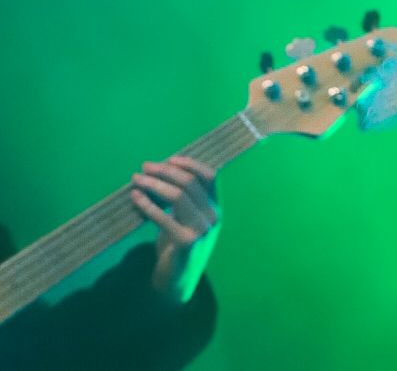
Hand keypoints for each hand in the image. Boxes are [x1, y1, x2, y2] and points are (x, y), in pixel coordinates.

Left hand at [130, 155, 219, 304]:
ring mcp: (201, 229)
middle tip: (144, 167)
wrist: (177, 283)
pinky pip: (163, 217)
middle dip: (165, 171)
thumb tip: (160, 173)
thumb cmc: (177, 248)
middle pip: (190, 182)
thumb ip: (182, 201)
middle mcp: (213, 216)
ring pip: (178, 195)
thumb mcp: (184, 220)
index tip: (168, 159)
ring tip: (136, 179)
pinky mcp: (185, 241)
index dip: (190, 164)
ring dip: (154, 184)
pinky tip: (134, 197)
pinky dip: (147, 204)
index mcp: (216, 208)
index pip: (210, 176)